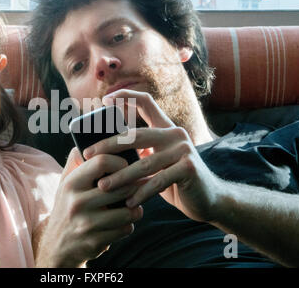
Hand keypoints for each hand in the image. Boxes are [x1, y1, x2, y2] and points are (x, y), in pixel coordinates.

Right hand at [36, 147, 142, 267]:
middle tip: (140, 184)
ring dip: (135, 208)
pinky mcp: (95, 242)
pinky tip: (124, 222)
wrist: (57, 246)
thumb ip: (75, 162)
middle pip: (121, 187)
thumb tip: (87, 137)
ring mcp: (86, 223)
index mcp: (71, 183)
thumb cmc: (66, 207)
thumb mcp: (65, 184)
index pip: (102, 161)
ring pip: (127, 210)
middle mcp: (77, 202)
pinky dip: (128, 225)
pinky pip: (125, 229)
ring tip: (134, 205)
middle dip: (134, 186)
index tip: (126, 165)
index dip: (120, 161)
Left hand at [84, 90, 221, 222]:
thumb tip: (104, 149)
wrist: (210, 199)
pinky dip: (141, 193)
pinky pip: (158, 181)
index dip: (125, 96)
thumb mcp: (157, 162)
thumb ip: (140, 152)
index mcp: (166, 128)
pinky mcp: (188, 168)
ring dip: (120, 177)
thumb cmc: (175, 181)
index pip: (146, 102)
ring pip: (144, 163)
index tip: (105, 99)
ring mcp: (184, 149)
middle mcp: (175, 134)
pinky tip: (129, 202)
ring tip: (103, 186)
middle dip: (108, 145)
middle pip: (135, 134)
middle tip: (88, 155)